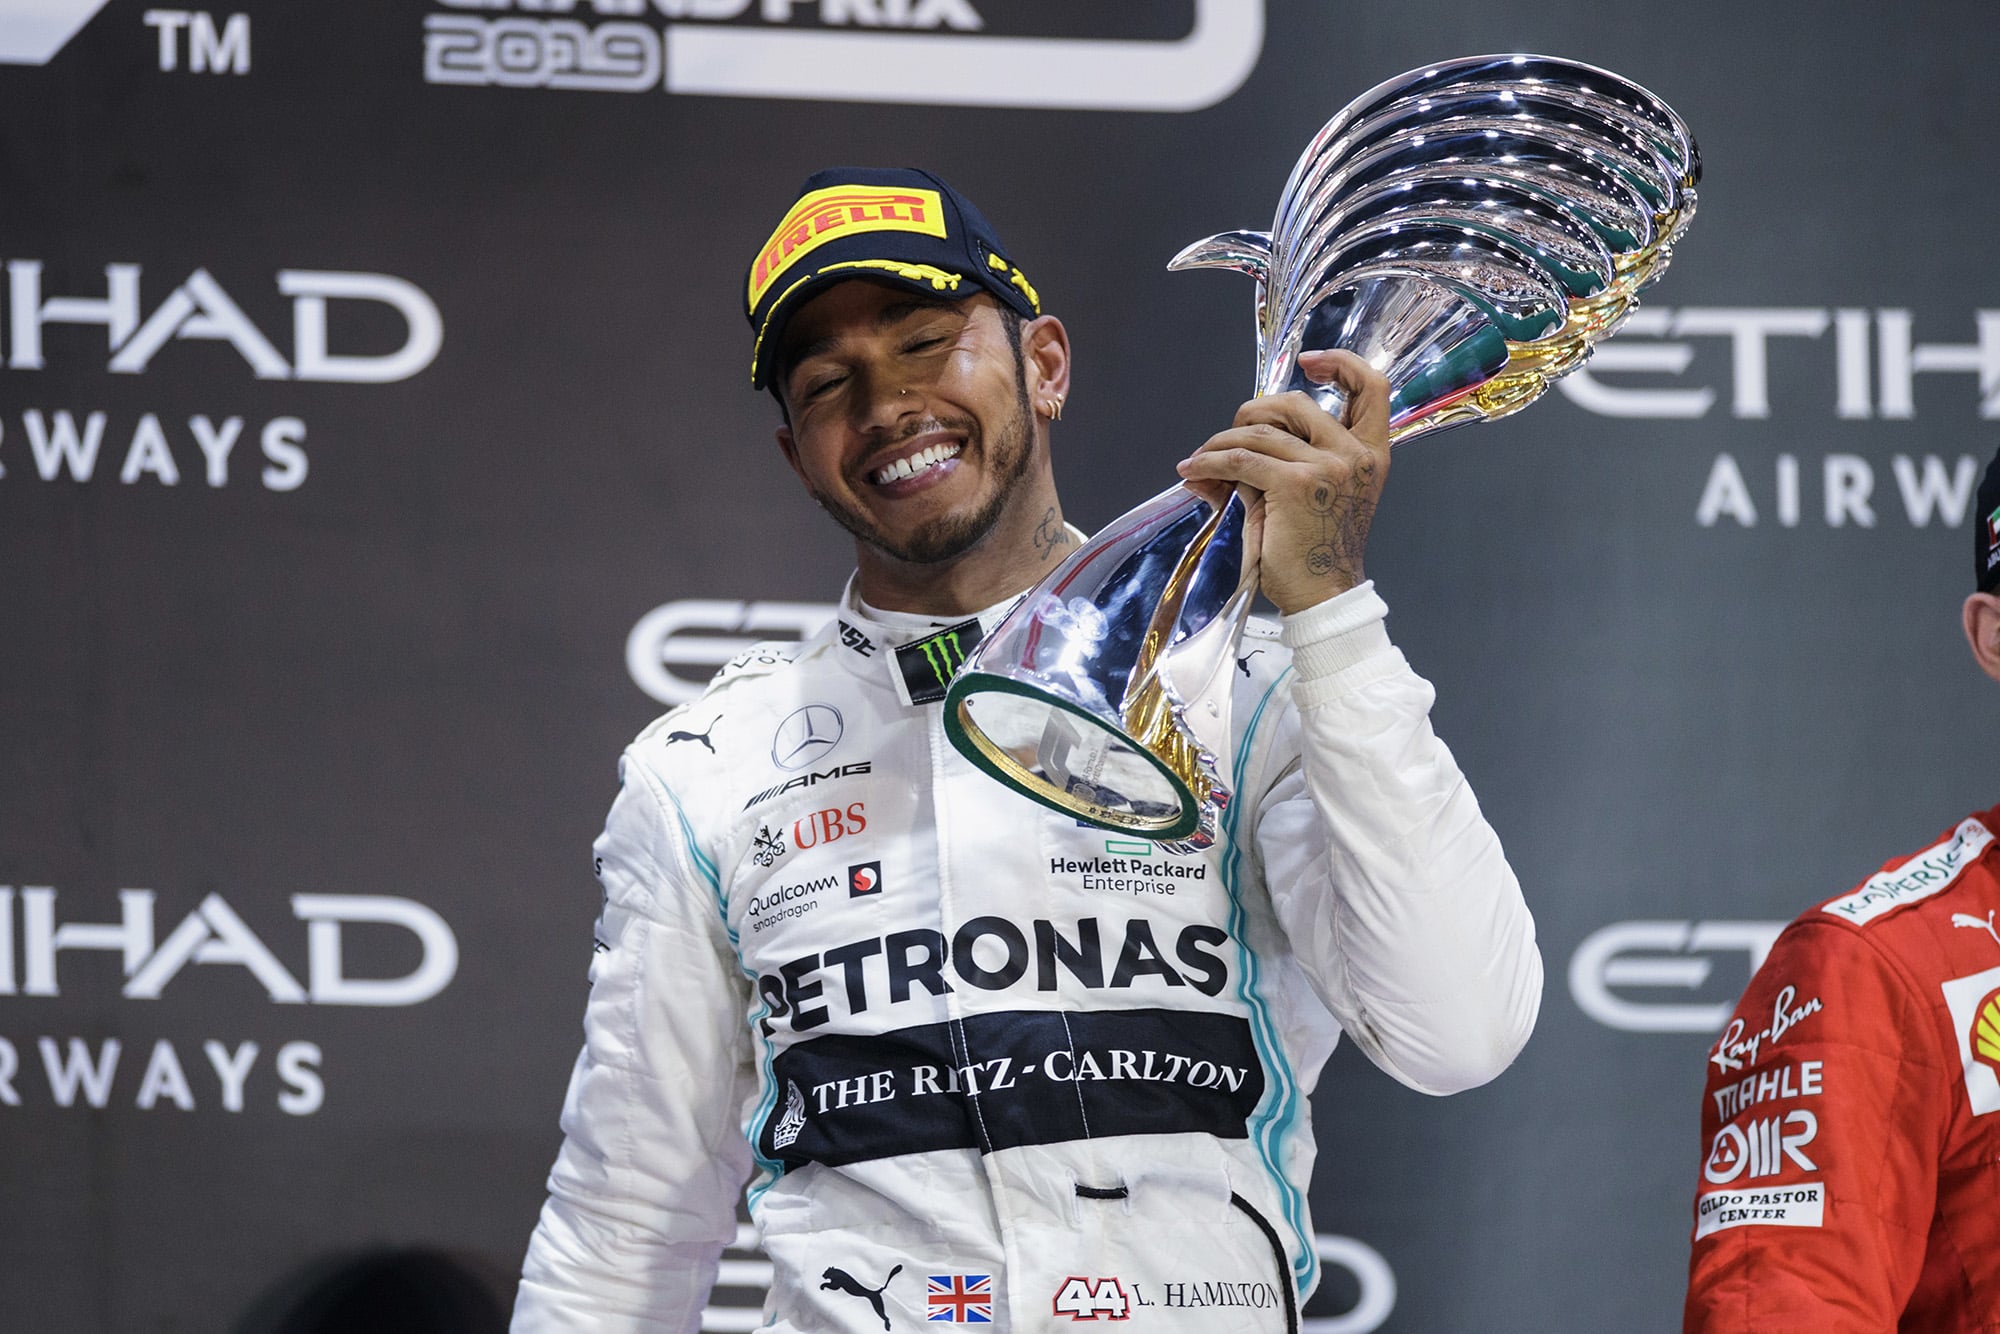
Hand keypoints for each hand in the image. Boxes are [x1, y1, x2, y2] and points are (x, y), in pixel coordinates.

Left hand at [1175, 349, 1390, 614]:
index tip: (1308, 362)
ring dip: (1220, 443)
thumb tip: (1222, 451)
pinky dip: (1210, 464)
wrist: (1321, 596)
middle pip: (1295, 404)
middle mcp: (1355, 453)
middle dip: (1253, 411)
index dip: (1340, 363)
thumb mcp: (1316, 495)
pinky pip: (1240, 461)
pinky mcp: (1293, 484)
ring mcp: (1327, 466)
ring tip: (1200, 461)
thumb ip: (1285, 461)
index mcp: (1371, 452)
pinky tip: (1194, 473)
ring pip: (1260, 433)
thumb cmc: (1317, 551)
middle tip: (1230, 435)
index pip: (1372, 387)